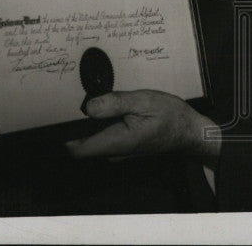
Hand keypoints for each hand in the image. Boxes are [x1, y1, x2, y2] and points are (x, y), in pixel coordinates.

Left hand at [65, 89, 219, 167]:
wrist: (190, 132)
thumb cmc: (171, 117)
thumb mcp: (144, 101)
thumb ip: (115, 103)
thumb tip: (88, 107)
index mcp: (116, 142)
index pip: (77, 150)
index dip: (64, 135)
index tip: (61, 115)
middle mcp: (114, 152)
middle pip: (83, 143)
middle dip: (78, 124)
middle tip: (80, 99)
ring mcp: (119, 151)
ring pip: (94, 139)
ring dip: (92, 123)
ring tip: (98, 101)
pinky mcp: (125, 146)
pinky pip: (105, 137)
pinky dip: (104, 124)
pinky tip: (113, 109)